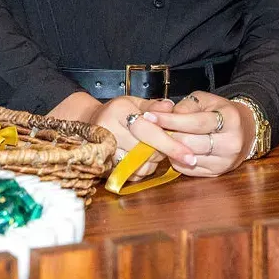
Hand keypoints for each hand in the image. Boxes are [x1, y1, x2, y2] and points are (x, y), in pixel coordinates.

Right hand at [49, 91, 195, 178]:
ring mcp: (104, 151)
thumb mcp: (134, 102)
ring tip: (148, 148)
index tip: (190, 156)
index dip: (170, 144)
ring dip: (152, 161)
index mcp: (119, 111)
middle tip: (164, 144)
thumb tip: (171, 107)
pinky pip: (132, 175)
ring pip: (141, 166)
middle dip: (162, 151)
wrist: (89, 123)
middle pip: (147, 151)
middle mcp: (109, 131)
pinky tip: (138, 158)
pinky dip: (141, 169)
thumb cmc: (117, 112)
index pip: (148, 131)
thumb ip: (154, 106)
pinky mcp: (105, 167)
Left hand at [143, 91, 254, 176]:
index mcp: (230, 120)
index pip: (195, 123)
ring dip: (171, 148)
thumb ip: (185, 106)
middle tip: (153, 129)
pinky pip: (188, 169)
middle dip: (168, 135)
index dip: (170, 120)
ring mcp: (225, 161)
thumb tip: (164, 115)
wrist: (244, 130)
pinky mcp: (217, 173)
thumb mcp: (206, 100)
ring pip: (187, 157)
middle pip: (189, 143)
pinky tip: (176, 149)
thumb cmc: (220, 112)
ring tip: (164, 137)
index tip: (149, 117)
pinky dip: (177, 159)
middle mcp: (230, 143)